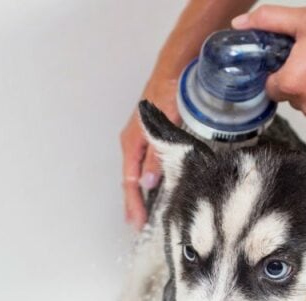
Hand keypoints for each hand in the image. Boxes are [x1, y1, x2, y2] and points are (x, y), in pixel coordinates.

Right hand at [120, 77, 179, 229]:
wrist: (176, 68)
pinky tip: (158, 190)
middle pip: (131, 181)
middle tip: (139, 228)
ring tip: (146, 216)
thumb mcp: (162, 124)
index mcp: (132, 142)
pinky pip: (148, 166)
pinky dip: (150, 181)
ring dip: (142, 196)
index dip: (134, 204)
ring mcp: (143, 141)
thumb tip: (147, 183)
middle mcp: (135, 143)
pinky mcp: (153, 138)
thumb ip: (155, 154)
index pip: (129, 181)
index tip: (137, 224)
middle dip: (134, 205)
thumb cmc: (167, 90)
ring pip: (139, 175)